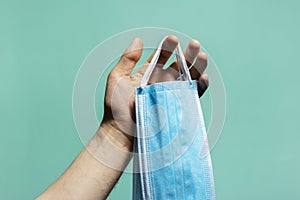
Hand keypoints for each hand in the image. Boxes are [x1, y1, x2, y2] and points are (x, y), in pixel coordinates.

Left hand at [99, 35, 208, 151]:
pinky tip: (203, 77)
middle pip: (179, 65)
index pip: (161, 57)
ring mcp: (170, 95)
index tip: (172, 39)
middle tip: (194, 43)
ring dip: (197, 67)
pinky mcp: (177, 107)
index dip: (168, 47)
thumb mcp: (117, 79)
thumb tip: (138, 39)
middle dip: (187, 53)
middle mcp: (161, 83)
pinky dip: (199, 86)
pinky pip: (191, 95)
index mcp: (148, 74)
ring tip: (202, 56)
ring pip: (188, 78)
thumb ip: (127, 59)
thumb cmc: (116, 108)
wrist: (121, 133)